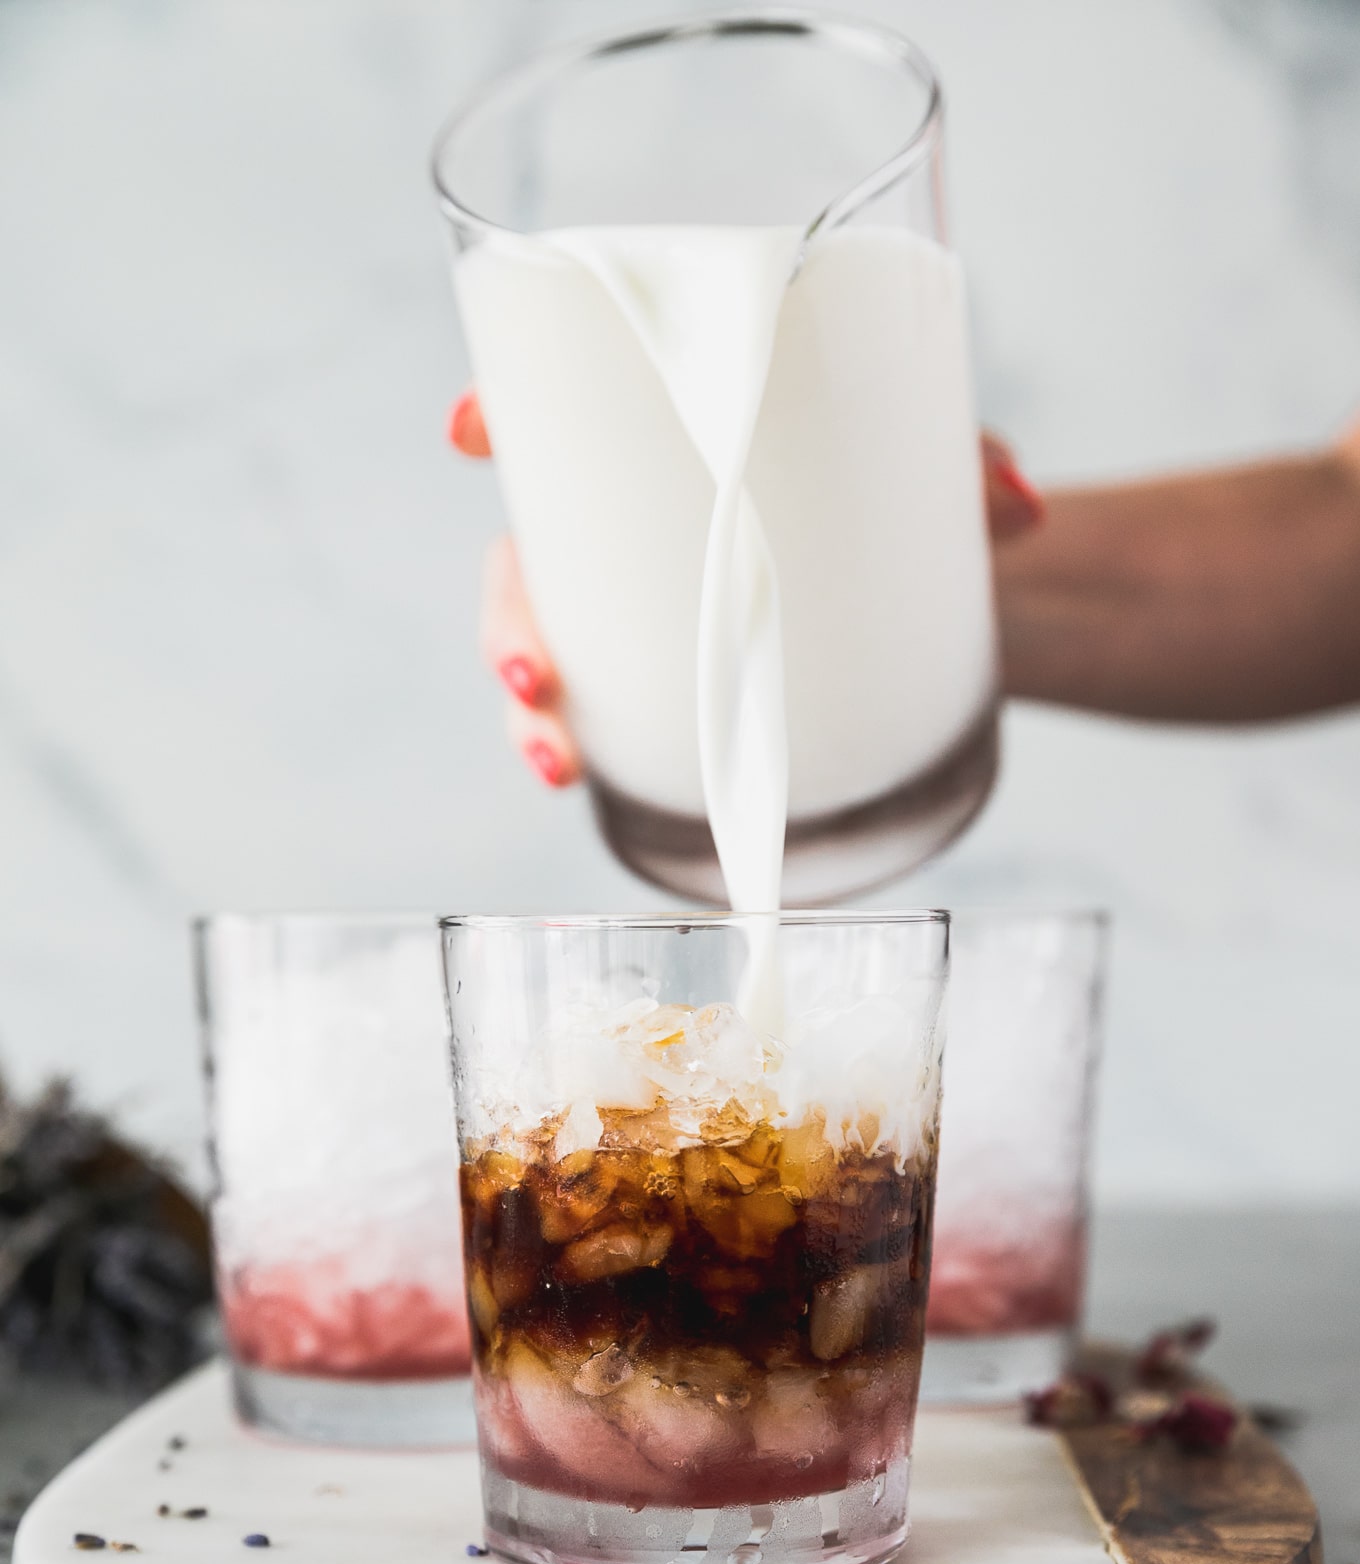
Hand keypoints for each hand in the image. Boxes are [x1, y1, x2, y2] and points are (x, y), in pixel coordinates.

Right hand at [449, 391, 1044, 787]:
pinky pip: (585, 712)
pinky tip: (573, 778)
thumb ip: (966, 473)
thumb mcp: (931, 474)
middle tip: (533, 667)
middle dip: (504, 616)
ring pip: (536, 646)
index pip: (553, 407)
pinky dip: (566, 748)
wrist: (939, 594)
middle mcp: (624, 520)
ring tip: (553, 759)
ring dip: (524, 707)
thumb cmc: (907, 500)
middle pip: (523, 556)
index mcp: (661, 436)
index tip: (468, 426)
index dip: (493, 412)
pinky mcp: (657, 682)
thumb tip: (1020, 512)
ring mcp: (630, 609)